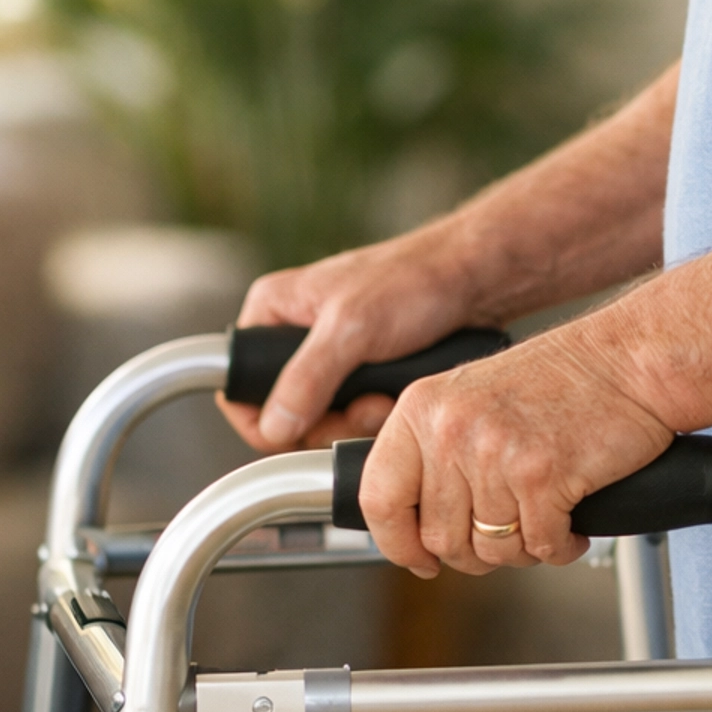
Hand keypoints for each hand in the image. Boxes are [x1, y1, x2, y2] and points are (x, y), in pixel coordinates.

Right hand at [218, 220, 479, 452]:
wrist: (474, 279)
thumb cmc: (414, 281)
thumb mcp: (354, 328)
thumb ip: (308, 378)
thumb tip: (274, 427)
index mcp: (274, 309)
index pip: (237, 385)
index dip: (264, 421)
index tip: (300, 433)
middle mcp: (294, 332)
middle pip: (283, 413)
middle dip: (324, 424)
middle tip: (363, 409)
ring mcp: (328, 353)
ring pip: (320, 419)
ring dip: (353, 423)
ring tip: (384, 402)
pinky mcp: (359, 370)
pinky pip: (351, 413)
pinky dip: (372, 417)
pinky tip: (393, 402)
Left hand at [359, 325, 672, 576]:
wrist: (629, 358)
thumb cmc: (562, 381)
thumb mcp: (472, 399)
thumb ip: (437, 453)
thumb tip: (417, 531)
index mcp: (423, 408)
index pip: (378, 497)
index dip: (398, 543)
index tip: (419, 559)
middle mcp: (451, 429)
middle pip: (440, 538)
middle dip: (478, 551)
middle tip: (511, 531)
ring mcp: (496, 453)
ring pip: (491, 550)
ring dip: (524, 548)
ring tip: (546, 517)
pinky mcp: (543, 475)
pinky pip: (541, 547)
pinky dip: (561, 546)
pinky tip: (573, 521)